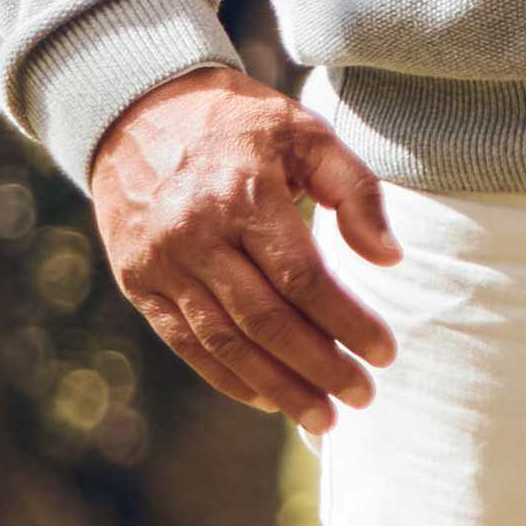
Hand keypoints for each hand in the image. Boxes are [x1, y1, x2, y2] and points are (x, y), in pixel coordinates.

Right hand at [92, 72, 398, 430]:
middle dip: (318, 366)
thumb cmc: (240, 124)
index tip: (386, 353)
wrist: (136, 109)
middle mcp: (196, 236)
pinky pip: (183, 341)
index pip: (304, 279)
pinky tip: (266, 398)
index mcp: (244, 197)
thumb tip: (389, 257)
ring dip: (276, 387)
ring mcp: (160, 263)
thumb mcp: (306, 133)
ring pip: (223, 341)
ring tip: (323, 416)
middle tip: (363, 396)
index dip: (347, 322)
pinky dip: (226, 376)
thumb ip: (356, 190)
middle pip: (264, 320)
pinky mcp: (137, 280)